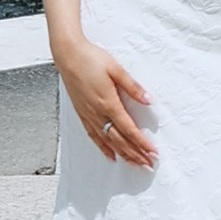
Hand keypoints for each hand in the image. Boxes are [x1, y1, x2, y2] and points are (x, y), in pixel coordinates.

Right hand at [58, 39, 156, 169]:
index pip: (129, 129)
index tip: (152, 152)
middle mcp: (97, 113)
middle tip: (148, 164)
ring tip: (135, 164)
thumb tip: (148, 100)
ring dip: (123, 154)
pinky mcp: (82, 113)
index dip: (142, 143)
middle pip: (119, 140)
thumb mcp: (116, 69)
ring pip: (108, 141)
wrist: (68, 55)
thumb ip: (133, 87)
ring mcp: (88, 115)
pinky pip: (94, 136)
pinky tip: (111, 155)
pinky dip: (103, 148)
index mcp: (108, 103)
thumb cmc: (90, 59)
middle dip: (135, 154)